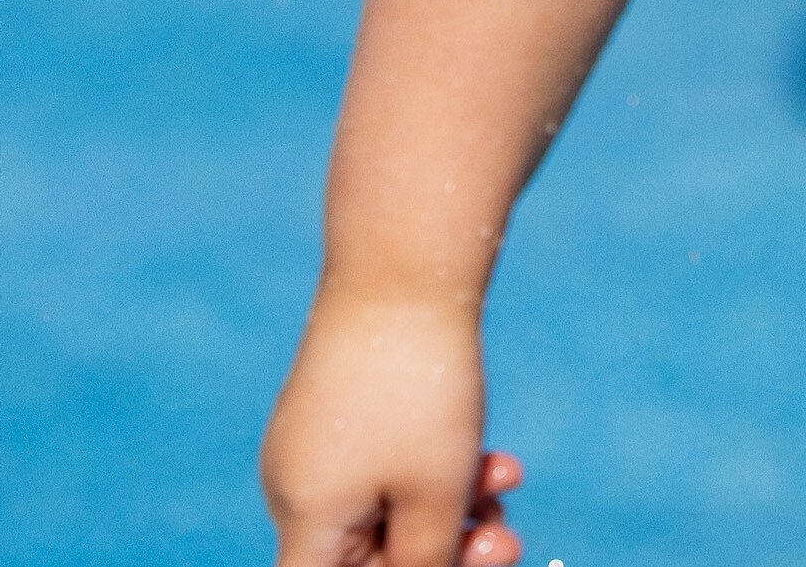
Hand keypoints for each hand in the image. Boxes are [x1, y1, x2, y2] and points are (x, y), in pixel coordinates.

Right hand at [262, 288, 524, 566]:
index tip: (443, 565)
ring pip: (387, 512)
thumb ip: (425, 565)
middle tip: (510, 545)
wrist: (404, 269)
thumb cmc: (420, 389)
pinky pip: (386, 470)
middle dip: (444, 555)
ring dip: (451, 515)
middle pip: (367, 558)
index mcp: (304, 516)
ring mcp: (315, 447)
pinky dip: (436, 475)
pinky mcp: (340, 414)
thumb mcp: (436, 497)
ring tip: (505, 494)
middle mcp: (296, 488)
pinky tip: (495, 464)